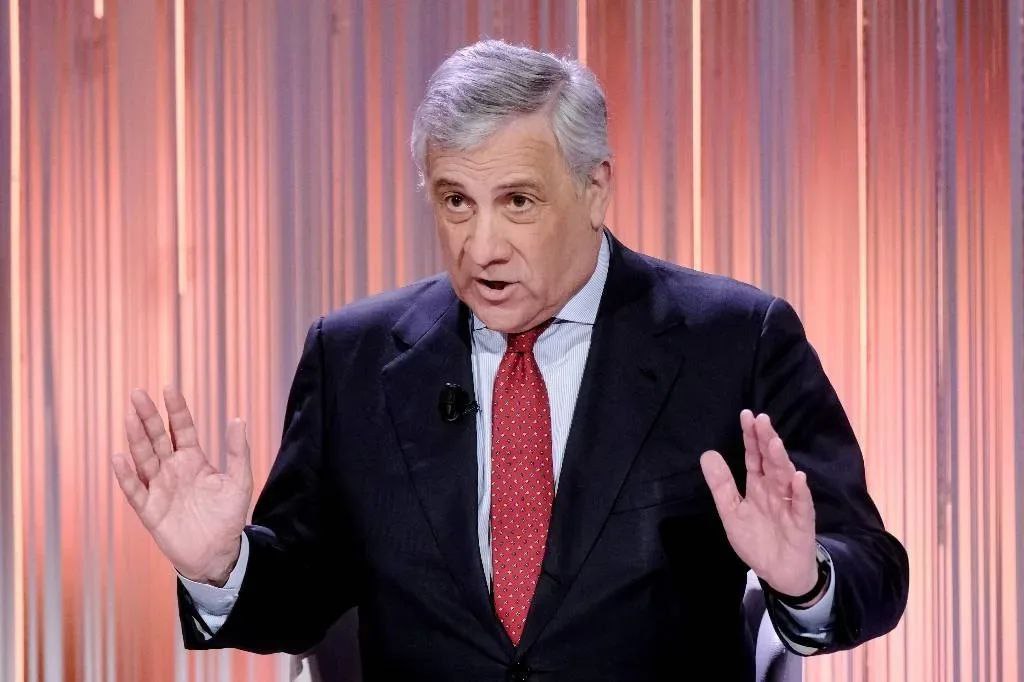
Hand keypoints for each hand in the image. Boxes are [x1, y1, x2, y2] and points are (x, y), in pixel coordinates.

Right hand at [111, 387, 252, 585]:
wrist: (218, 552)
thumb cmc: (228, 516)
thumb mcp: (239, 481)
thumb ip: (238, 452)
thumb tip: (238, 418)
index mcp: (193, 459)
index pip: (181, 428)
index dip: (176, 410)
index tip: (169, 388)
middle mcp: (172, 469)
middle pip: (157, 438)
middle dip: (148, 416)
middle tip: (137, 393)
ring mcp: (159, 488)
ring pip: (143, 458)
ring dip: (136, 439)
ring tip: (129, 417)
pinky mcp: (150, 510)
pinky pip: (135, 490)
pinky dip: (126, 475)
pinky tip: (119, 457)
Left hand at [699, 410, 819, 601]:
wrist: (779, 573)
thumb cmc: (757, 540)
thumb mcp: (731, 512)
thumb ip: (721, 485)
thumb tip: (707, 454)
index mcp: (758, 485)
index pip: (754, 456)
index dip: (751, 437)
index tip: (747, 415)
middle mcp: (775, 489)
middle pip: (771, 461)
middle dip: (766, 440)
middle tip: (761, 419)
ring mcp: (790, 504)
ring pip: (786, 478)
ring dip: (781, 461)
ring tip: (774, 443)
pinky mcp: (802, 523)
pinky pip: (802, 506)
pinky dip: (801, 492)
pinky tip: (798, 479)